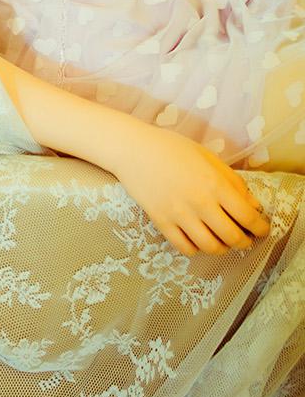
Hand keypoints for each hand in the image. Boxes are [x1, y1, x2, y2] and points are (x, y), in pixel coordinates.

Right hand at [109, 124, 270, 257]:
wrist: (133, 149)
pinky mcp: (161, 222)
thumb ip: (233, 182)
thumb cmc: (172, 148)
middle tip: (245, 238)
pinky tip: (198, 239)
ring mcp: (179, 214)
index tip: (262, 230)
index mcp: (214, 183)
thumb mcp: (208, 157)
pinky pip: (185, 248)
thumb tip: (253, 206)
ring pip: (210, 247)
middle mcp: (199, 202)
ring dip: (222, 248)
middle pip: (232, 237)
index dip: (260, 228)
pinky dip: (196, 249)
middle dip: (244, 242)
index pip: (247, 216)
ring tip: (222, 240)